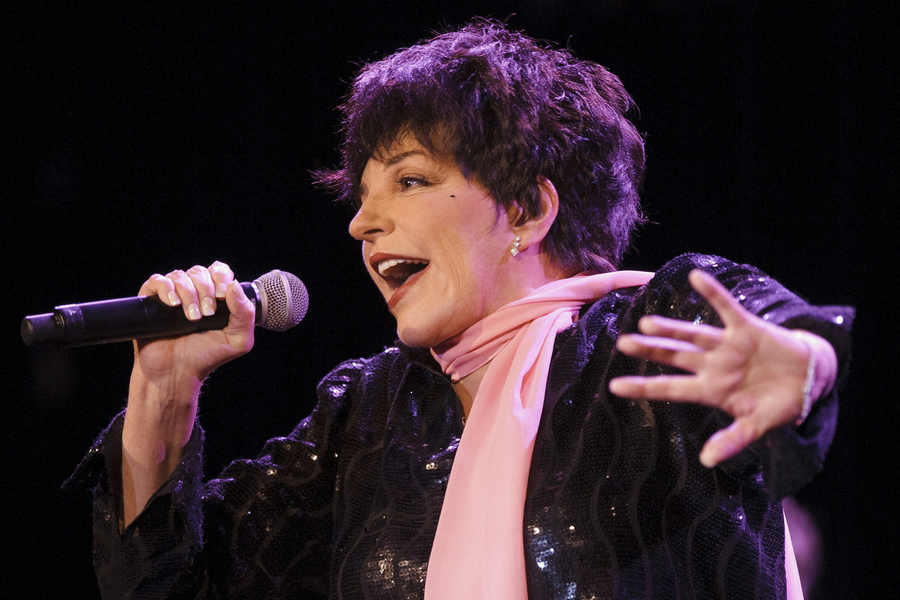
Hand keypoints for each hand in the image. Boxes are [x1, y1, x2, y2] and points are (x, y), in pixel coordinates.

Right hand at [133, 261, 256, 384]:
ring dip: (188, 294)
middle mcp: (193, 292)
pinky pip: (157, 281)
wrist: (177, 373)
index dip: (221, 278)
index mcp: (215, 296)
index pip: (219, 271)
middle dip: (206, 290)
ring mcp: (172, 295)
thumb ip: (245, 314)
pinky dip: (166, 289)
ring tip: (192, 318)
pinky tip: (173, 304)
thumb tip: (235, 285)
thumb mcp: (239, 340)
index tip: (221, 296)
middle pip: (200, 272)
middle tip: (207, 313)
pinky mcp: (151, 301)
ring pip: (180, 276)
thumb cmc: (207, 356)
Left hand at [609, 269, 832, 467]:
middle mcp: (712, 365)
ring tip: (647, 322)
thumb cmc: (778, 404)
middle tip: (623, 343)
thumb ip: (732, 440)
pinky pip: (727, 308)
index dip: (643, 388)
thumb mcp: (756, 426)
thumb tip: (707, 460)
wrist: (810, 378)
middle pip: (674, 356)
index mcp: (710, 390)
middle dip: (650, 351)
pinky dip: (713, 293)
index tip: (613, 387)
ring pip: (693, 335)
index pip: (670, 389)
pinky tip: (695, 276)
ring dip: (672, 329)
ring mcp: (727, 346)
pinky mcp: (746, 328)